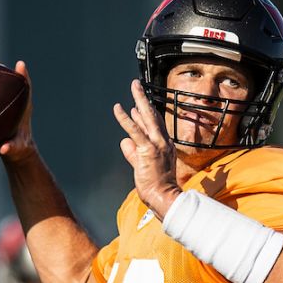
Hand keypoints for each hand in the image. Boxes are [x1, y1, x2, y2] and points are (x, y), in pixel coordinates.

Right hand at [0, 54, 35, 163]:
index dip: (22, 75)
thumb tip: (4, 149)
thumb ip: (12, 148)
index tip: (19, 65)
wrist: (14, 149)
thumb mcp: (16, 150)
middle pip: (4, 75)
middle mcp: (12, 97)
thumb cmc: (17, 149)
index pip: (25, 85)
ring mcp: (0, 97)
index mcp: (23, 105)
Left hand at [113, 78, 181, 217]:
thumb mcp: (142, 166)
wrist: (164, 197)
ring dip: (139, 100)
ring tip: (133, 86)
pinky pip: (135, 131)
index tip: (139, 105)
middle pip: (153, 115)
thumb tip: (124, 142)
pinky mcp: (147, 150)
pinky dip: (126, 119)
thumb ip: (133, 153)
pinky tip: (118, 108)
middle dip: (144, 98)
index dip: (147, 113)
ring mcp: (156, 145)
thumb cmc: (156, 186)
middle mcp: (163, 141)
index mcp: (164, 145)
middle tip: (137, 85)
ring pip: (147, 117)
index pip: (156, 124)